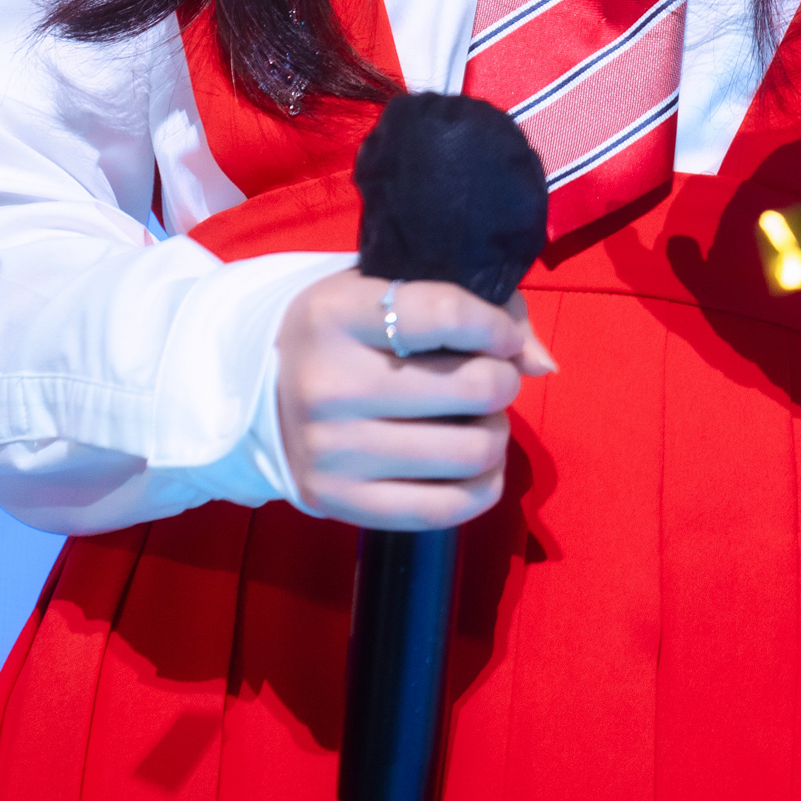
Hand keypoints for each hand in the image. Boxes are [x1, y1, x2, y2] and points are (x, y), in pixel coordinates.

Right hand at [276, 272, 556, 529]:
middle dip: (502, 381)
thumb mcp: (386, 291)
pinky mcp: (339, 502)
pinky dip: (483, 487)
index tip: (502, 336)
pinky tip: (476, 465)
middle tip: (489, 378)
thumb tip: (542, 364)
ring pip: (470, 451)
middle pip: (472, 388)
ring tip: (477, 419)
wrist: (258, 389)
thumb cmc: (346, 331)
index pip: (446, 314)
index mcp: (336, 314)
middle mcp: (328, 383)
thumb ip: (469, 308)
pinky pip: (445, 509)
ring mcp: (332, 450)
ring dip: (495, 433)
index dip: (496, 326)